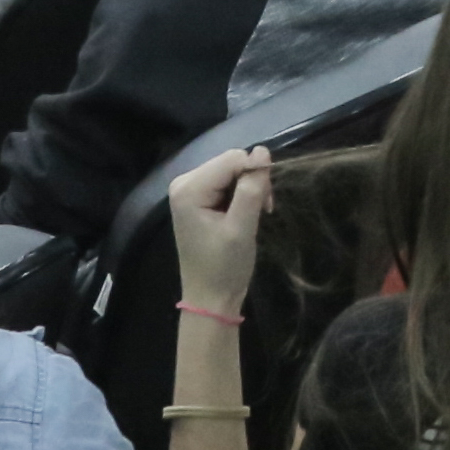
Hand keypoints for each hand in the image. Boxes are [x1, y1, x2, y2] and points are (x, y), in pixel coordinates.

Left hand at [166, 147, 276, 315]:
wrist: (210, 299)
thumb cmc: (224, 267)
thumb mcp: (242, 228)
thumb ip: (252, 188)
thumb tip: (262, 151)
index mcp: (189, 187)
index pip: (233, 158)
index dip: (256, 174)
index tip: (266, 204)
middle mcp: (184, 182)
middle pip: (231, 162)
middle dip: (251, 182)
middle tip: (260, 212)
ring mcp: (189, 190)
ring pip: (231, 171)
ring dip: (248, 190)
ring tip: (251, 217)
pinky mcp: (197, 198)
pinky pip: (226, 183)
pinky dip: (241, 196)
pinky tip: (243, 215)